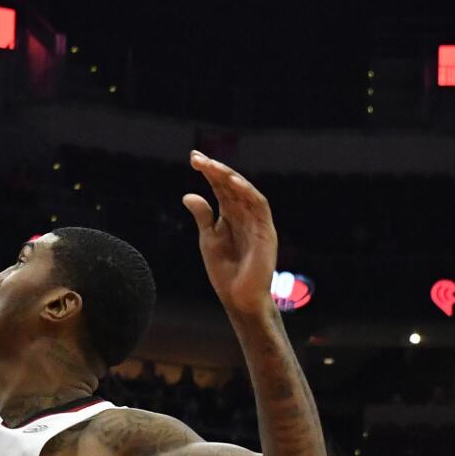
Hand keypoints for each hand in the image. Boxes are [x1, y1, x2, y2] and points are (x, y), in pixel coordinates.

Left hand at [182, 152, 278, 317]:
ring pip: (245, 191)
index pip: (220, 188)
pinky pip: (259, 205)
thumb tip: (188, 194)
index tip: (194, 157)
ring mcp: (257, 221)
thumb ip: (203, 216)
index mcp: (231, 215)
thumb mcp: (208, 239)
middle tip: (197, 158)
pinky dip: (247, 192)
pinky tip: (232, 182)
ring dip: (229, 177)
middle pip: (231, 186)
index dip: (209, 172)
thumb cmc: (225, 271)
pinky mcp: (266, 231)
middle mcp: (246, 214)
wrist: (239, 297)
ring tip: (212, 166)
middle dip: (215, 170)